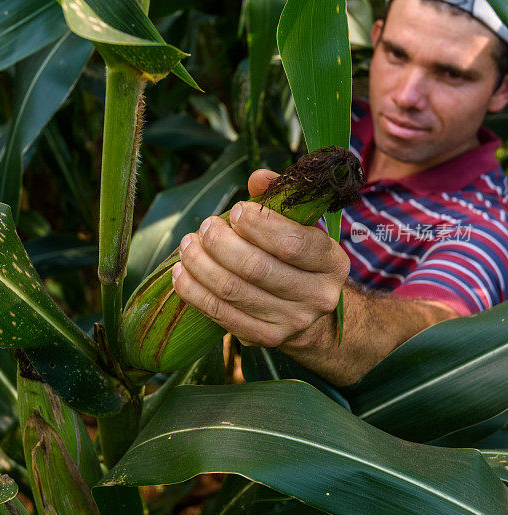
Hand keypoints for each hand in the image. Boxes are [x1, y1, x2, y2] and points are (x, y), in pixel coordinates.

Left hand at [171, 169, 350, 349]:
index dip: (257, 223)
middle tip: (205, 226)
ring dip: (200, 264)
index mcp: (332, 261)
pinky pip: (220, 314)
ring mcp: (292, 322)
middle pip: (256, 267)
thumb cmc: (298, 258)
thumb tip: (258, 176)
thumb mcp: (300, 226)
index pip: (292, 242)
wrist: (311, 314)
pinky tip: (182, 273)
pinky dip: (193, 291)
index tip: (235, 211)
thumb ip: (280, 197)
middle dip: (220, 242)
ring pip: (233, 290)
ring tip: (188, 245)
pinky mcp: (265, 338)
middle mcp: (317, 296)